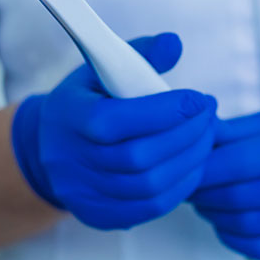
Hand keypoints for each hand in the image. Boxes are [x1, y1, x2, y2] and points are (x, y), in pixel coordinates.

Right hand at [12, 33, 217, 229]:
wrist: (49, 148)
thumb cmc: (88, 101)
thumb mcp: (103, 69)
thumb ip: (141, 54)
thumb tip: (174, 43)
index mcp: (70, 117)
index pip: (118, 120)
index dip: (166, 111)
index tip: (199, 99)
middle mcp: (72, 161)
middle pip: (139, 157)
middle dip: (186, 135)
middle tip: (210, 116)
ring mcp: (84, 193)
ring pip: (150, 186)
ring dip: (190, 161)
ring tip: (207, 137)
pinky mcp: (100, 215)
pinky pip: (150, 207)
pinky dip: (181, 186)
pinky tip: (194, 164)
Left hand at [190, 93, 259, 259]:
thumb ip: (241, 130)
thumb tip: (196, 136)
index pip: (238, 163)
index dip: (203, 167)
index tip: (185, 163)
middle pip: (238, 198)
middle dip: (203, 192)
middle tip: (189, 183)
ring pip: (247, 227)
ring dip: (215, 216)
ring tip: (207, 201)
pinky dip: (237, 238)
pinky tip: (229, 223)